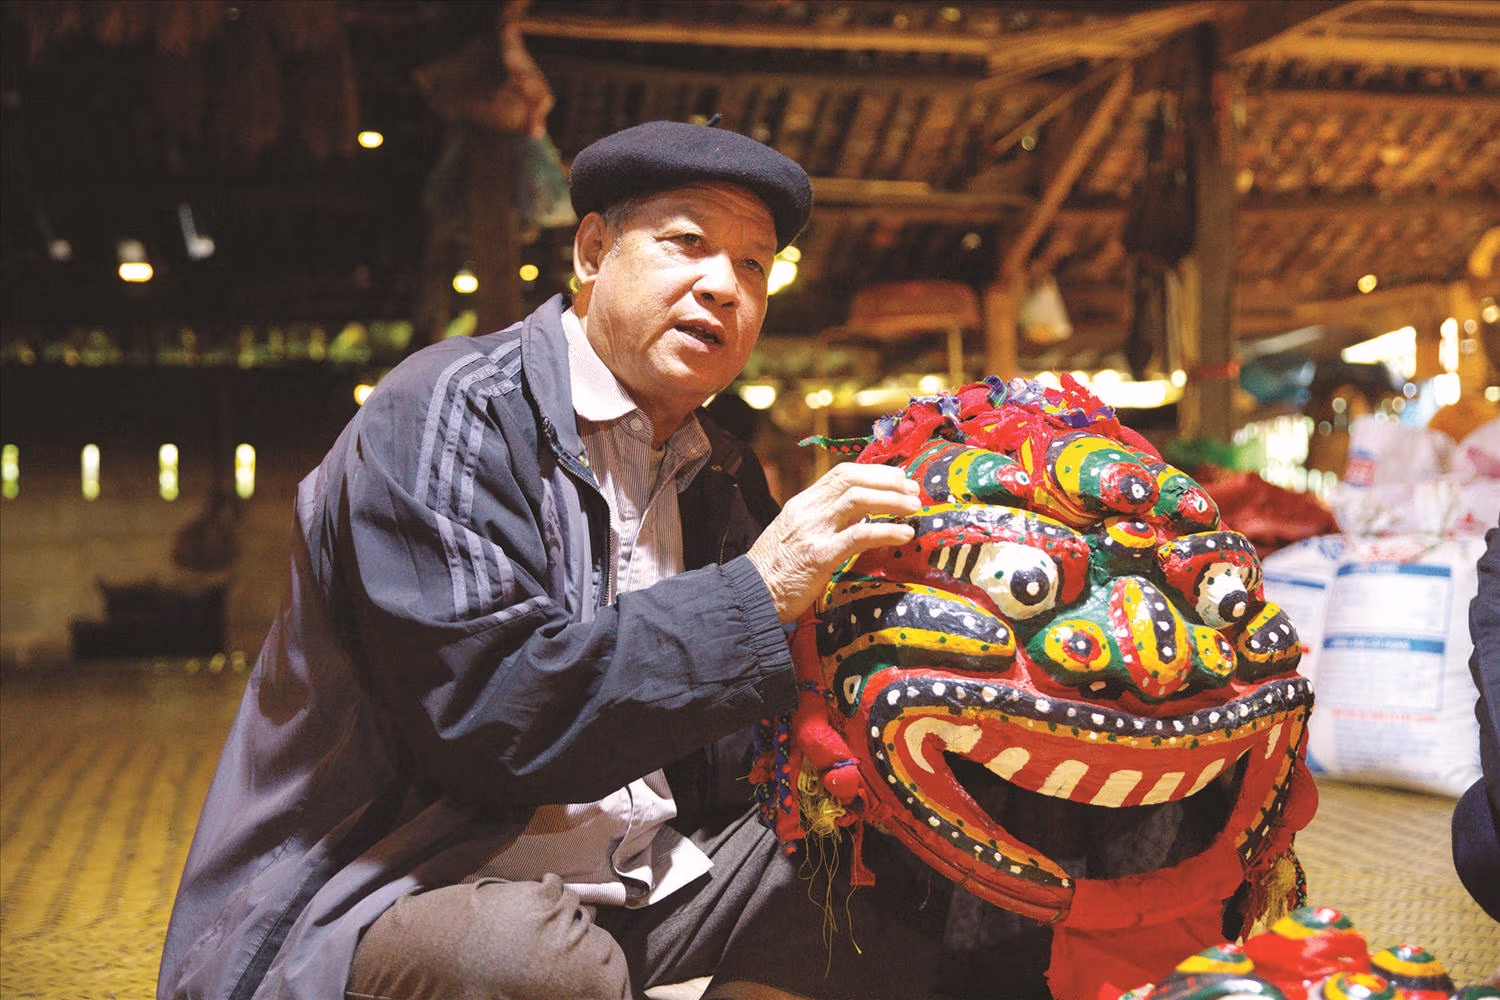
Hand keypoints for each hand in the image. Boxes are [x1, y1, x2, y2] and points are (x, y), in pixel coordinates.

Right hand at [747, 463, 919, 623]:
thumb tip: (857, 515)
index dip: (874, 473)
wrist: (749, 596)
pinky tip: (905, 534)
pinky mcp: (819, 557)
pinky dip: (886, 531)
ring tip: (915, 508)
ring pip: (857, 500)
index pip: (841, 474)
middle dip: (888, 481)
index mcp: (802, 504)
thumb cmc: (774, 571)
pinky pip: (858, 536)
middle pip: (852, 480)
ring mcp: (812, 532)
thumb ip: (821, 522)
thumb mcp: (795, 535)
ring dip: (892, 501)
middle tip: (914, 491)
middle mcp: (807, 511)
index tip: (899, 480)